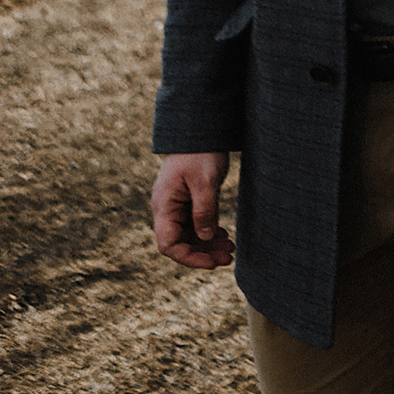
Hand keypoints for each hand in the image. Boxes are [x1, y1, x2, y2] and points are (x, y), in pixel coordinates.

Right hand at [152, 153, 232, 267]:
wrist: (201, 132)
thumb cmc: (200, 153)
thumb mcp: (205, 182)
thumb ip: (204, 210)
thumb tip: (205, 238)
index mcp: (164, 206)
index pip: (168, 244)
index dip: (189, 257)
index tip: (212, 262)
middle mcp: (166, 209)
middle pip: (179, 243)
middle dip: (202, 253)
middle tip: (228, 258)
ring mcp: (176, 206)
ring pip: (188, 235)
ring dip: (207, 244)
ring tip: (230, 249)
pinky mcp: (187, 201)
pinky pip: (194, 224)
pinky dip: (208, 232)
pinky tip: (223, 235)